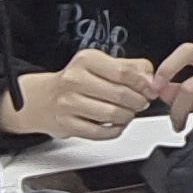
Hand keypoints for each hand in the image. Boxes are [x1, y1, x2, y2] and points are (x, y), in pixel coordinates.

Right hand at [7, 47, 151, 141]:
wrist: (40, 99)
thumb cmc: (75, 80)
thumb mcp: (100, 64)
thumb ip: (129, 66)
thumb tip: (151, 78)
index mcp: (86, 60)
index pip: (124, 72)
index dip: (143, 83)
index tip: (150, 88)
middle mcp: (75, 80)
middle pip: (121, 94)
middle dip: (138, 101)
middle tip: (141, 102)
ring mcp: (69, 103)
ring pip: (112, 114)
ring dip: (127, 116)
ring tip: (128, 112)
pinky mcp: (67, 124)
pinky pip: (101, 132)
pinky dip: (114, 129)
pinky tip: (116, 123)